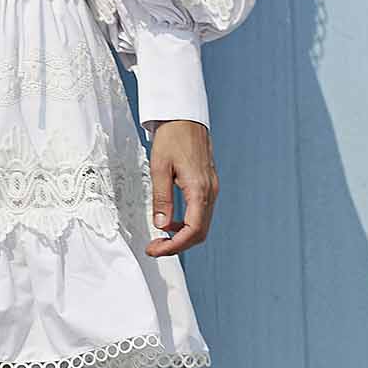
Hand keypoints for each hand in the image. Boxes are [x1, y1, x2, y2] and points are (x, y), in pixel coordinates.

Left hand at [145, 119, 216, 252]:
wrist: (185, 117)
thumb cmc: (172, 137)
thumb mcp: (159, 168)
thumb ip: (161, 199)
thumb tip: (161, 225)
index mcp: (199, 189)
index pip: (192, 231)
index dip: (174, 246)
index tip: (155, 250)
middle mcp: (210, 192)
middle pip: (200, 233)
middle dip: (177, 246)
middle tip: (155, 248)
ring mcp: (212, 189)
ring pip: (202, 225)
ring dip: (182, 237)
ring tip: (160, 238)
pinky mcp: (209, 185)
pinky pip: (202, 213)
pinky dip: (188, 224)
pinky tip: (171, 223)